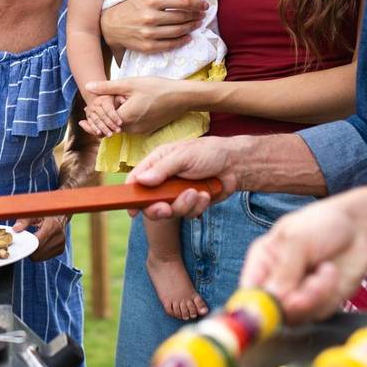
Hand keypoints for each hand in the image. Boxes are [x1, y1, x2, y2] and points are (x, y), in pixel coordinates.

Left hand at [13, 215, 68, 260]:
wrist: (59, 216)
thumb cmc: (44, 214)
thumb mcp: (34, 214)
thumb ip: (24, 221)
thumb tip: (15, 229)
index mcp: (53, 226)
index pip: (37, 242)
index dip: (27, 244)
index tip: (21, 241)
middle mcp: (59, 236)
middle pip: (38, 252)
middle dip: (29, 248)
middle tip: (26, 240)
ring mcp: (61, 244)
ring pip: (40, 256)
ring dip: (33, 252)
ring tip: (33, 241)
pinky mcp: (60, 250)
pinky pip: (44, 257)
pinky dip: (38, 253)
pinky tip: (38, 244)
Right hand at [81, 94, 122, 136]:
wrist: (98, 100)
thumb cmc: (111, 100)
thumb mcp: (115, 97)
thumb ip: (120, 98)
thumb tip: (124, 100)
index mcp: (103, 100)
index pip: (109, 109)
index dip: (114, 116)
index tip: (121, 123)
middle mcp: (95, 105)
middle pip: (103, 116)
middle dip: (111, 124)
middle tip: (118, 131)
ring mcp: (90, 111)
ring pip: (97, 121)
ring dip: (103, 129)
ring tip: (110, 135)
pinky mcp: (88, 117)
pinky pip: (91, 124)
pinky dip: (94, 129)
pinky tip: (99, 134)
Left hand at [84, 77, 185, 133]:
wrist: (182, 97)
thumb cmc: (157, 88)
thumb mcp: (130, 84)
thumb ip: (107, 87)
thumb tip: (88, 87)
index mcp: (125, 119)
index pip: (102, 122)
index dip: (94, 116)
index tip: (85, 113)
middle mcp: (132, 129)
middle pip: (110, 126)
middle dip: (102, 119)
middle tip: (93, 109)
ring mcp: (140, 131)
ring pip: (120, 127)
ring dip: (114, 118)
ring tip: (113, 104)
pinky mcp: (147, 129)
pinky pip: (130, 126)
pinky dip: (125, 119)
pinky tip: (128, 106)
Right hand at [100, 0, 207, 53]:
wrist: (109, 26)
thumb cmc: (131, 7)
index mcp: (152, 1)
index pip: (182, 1)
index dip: (197, 3)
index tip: (204, 5)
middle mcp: (150, 17)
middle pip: (182, 17)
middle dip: (196, 15)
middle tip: (202, 14)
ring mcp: (149, 33)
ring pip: (178, 31)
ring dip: (191, 27)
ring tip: (197, 23)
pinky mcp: (147, 46)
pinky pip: (170, 44)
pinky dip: (182, 41)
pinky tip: (188, 36)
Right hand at [126, 136, 247, 217]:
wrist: (235, 164)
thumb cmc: (209, 153)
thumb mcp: (184, 156)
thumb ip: (162, 169)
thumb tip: (141, 180)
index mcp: (157, 163)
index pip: (136, 180)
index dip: (131, 195)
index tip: (133, 210)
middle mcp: (164, 180)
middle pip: (150, 202)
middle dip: (159, 209)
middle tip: (167, 209)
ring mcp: (177, 193)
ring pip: (171, 211)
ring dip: (184, 205)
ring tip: (197, 193)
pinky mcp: (191, 204)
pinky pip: (188, 213)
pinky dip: (198, 206)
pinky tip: (206, 194)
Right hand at [239, 196, 366, 323]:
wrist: (357, 228)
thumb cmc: (321, 224)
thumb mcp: (298, 239)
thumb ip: (284, 269)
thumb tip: (273, 297)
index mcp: (262, 263)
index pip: (249, 291)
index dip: (254, 304)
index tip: (271, 305)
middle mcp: (276, 283)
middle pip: (272, 311)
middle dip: (292, 302)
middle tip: (310, 287)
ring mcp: (297, 296)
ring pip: (296, 315)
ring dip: (315, 295)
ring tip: (326, 270)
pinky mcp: (319, 305)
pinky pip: (318, 313)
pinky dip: (328, 294)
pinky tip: (330, 272)